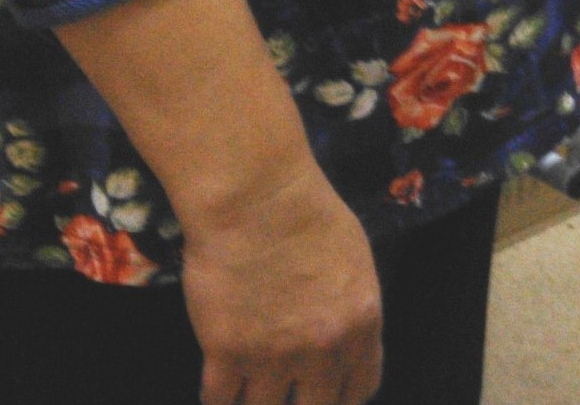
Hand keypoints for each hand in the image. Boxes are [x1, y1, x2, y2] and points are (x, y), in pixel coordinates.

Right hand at [181, 162, 383, 404]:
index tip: (326, 388)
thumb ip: (351, 305)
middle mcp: (323, 350)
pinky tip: (218, 388)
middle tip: (286, 393)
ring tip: (249, 391)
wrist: (255, 196)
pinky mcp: (226, 353)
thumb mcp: (354, 260)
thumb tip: (343, 332)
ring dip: (258, 402)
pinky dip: (218, 399)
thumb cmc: (307, 212)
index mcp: (362, 324)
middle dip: (302, 403)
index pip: (361, 387)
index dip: (341, 392)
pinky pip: (219, 401)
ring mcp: (274, 356)